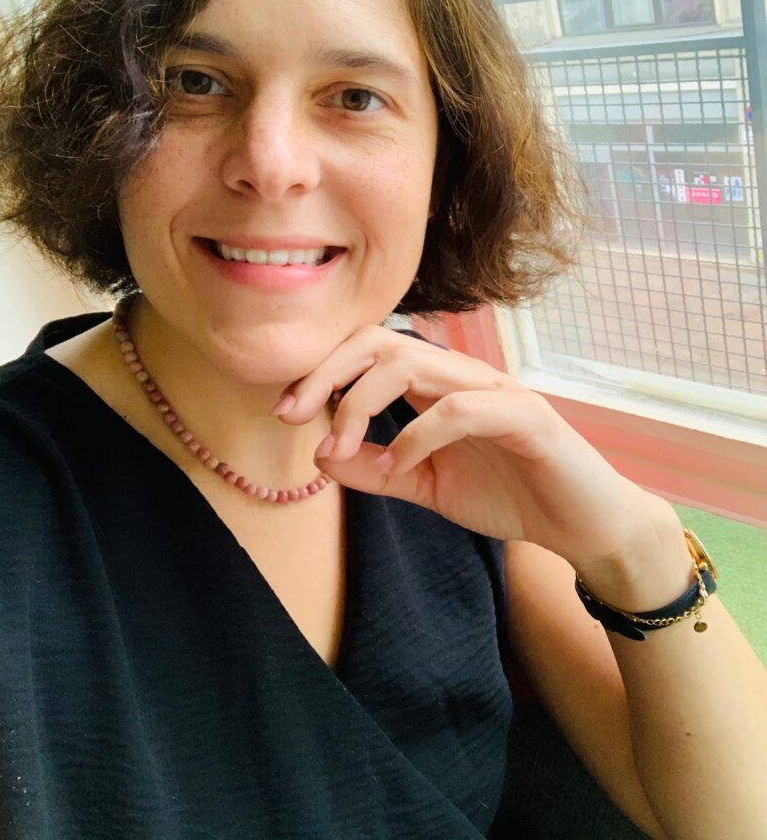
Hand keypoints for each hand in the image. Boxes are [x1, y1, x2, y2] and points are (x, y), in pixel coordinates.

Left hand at [275, 326, 677, 573]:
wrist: (584, 526)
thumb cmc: (510, 495)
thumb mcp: (426, 486)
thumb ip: (376, 469)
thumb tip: (319, 456)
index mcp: (437, 385)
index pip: (370, 350)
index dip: (323, 371)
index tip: (285, 412)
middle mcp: (461, 375)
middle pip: (381, 342)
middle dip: (328, 373)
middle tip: (290, 415)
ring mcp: (494, 389)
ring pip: (413, 363)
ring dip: (362, 403)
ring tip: (336, 446)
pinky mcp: (525, 416)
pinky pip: (459, 409)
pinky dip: (417, 435)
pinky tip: (399, 464)